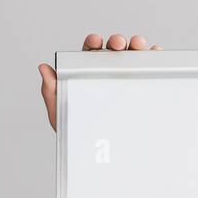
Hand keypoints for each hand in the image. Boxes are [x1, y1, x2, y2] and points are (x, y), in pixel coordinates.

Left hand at [40, 33, 160, 131]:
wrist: (98, 155)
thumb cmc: (76, 132)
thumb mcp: (59, 111)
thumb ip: (50, 90)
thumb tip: (43, 68)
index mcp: (86, 74)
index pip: (90, 53)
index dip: (93, 43)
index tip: (96, 41)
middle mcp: (106, 74)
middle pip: (113, 51)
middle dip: (117, 42)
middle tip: (118, 43)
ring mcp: (124, 81)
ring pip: (131, 57)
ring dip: (135, 46)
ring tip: (138, 44)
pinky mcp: (139, 90)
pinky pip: (147, 71)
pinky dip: (153, 58)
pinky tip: (154, 53)